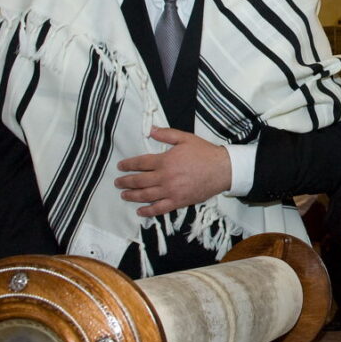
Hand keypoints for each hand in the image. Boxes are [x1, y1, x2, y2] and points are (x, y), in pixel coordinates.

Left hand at [115, 127, 231, 217]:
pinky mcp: (178, 201)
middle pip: (139, 180)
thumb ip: (167, 134)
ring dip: (132, 196)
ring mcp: (171, 191)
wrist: (222, 169)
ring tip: (124, 195)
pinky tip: (140, 211)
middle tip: (118, 182)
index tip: (120, 166)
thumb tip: (151, 130)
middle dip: (126, 181)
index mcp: (165, 160)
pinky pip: (160, 208)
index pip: (140, 163)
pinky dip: (148, 211)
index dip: (128, 165)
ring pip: (146, 195)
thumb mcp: (185, 138)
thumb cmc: (204, 153)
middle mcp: (165, 177)